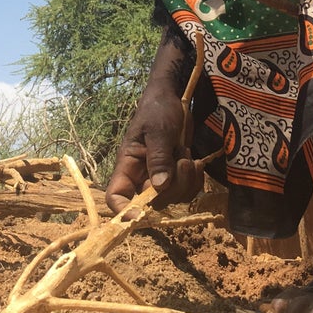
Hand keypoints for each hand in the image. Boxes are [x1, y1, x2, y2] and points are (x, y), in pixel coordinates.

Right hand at [105, 79, 202, 215]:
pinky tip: (195, 162)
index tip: (142, 214)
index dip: (124, 211)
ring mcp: (160, 177)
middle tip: (183, 162)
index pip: (116, 197)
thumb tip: (160, 187)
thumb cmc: (158, 109)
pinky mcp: (176, 175)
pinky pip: (186, 192)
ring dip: (186, 183)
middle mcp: (142, 176)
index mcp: (128, 165)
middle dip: (171, 189)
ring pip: (171, 199)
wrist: (174, 98)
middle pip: (151, 203)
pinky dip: (195, 181)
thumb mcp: (158, 131)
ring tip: (188, 157)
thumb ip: (158, 158)